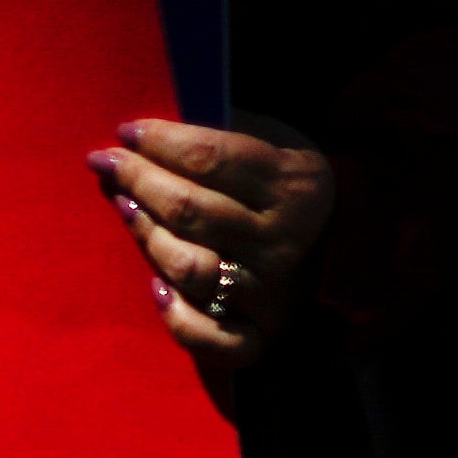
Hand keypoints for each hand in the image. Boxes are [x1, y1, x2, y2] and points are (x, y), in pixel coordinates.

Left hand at [96, 116, 342, 402]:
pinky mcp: (260, 334)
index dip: (160, 141)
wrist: (350, 249)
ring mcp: (270, 292)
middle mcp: (283, 240)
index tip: (127, 131)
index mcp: (293, 184)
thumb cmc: (291, 187)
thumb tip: (162, 120)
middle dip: (137, 178)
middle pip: (189, 209)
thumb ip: (230, 128)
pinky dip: (176, 317)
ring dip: (145, 234)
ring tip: (125, 207)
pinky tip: (157, 288)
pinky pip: (209, 337)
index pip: (211, 157)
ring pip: (188, 266)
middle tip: (107, 162)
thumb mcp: (279, 143)